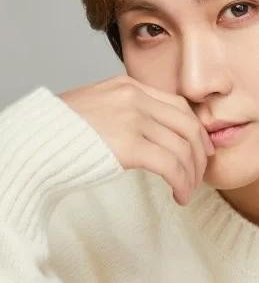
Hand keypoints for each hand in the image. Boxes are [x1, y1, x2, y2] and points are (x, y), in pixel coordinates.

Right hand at [57, 75, 214, 205]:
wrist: (34, 143)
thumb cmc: (59, 134)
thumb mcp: (97, 109)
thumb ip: (124, 113)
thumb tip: (146, 133)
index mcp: (127, 86)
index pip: (177, 105)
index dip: (195, 130)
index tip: (201, 150)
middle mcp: (134, 97)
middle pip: (187, 125)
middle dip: (199, 153)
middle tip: (199, 174)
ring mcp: (133, 119)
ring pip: (182, 148)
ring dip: (190, 175)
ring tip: (187, 192)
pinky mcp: (130, 145)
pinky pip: (171, 166)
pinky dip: (181, 183)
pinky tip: (179, 196)